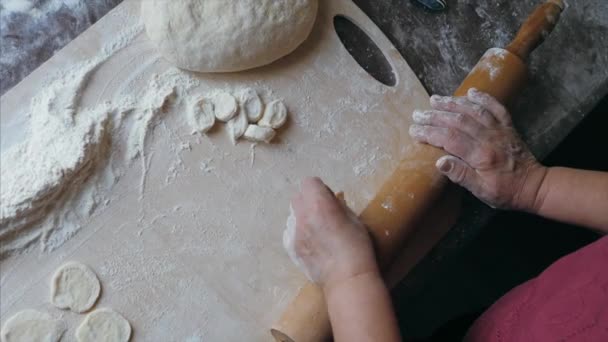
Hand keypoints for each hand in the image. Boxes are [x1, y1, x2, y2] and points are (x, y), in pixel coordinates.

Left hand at [283, 178, 378, 290]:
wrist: (347, 278)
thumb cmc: (357, 247)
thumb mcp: (353, 219)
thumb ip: (337, 205)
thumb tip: (330, 199)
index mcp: (319, 204)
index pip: (309, 182)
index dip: (319, 188)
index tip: (327, 198)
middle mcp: (302, 215)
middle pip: (297, 197)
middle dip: (308, 200)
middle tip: (321, 212)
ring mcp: (294, 232)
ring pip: (292, 215)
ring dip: (302, 217)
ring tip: (317, 230)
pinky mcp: (290, 247)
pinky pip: (289, 232)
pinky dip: (298, 233)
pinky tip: (311, 242)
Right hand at [409, 88, 547, 209]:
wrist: (534, 186)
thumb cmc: (505, 192)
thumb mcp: (481, 191)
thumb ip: (461, 175)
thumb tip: (439, 162)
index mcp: (481, 155)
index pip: (449, 139)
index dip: (430, 133)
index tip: (415, 131)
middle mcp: (489, 138)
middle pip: (457, 121)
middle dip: (435, 116)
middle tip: (418, 114)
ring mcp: (500, 130)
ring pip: (473, 110)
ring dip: (453, 103)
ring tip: (435, 100)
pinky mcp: (508, 127)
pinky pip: (495, 107)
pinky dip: (483, 98)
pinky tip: (470, 92)